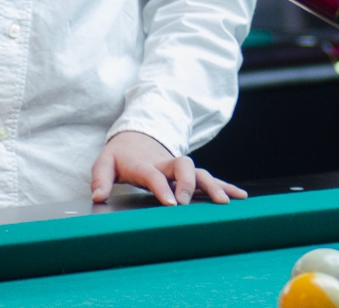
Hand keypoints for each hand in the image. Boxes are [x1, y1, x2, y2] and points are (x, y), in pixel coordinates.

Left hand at [91, 130, 246, 205]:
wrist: (137, 136)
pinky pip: (208, 179)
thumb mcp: (104, 162)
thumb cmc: (121, 155)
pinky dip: (225, 185)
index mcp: (145, 164)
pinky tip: (240, 196)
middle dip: (188, 184)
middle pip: (184, 167)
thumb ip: (100, 178)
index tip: (171, 203)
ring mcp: (180, 169)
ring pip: (201, 173)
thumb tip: (99, 196)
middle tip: (189, 203)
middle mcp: (166, 164)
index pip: (154, 174)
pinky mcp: (189, 174)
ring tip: (225, 202)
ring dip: (213, 186)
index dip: (162, 187)